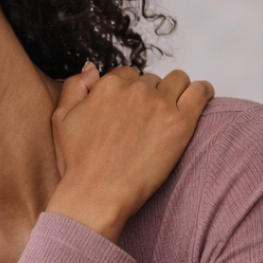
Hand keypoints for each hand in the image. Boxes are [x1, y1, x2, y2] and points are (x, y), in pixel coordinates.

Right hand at [46, 63, 213, 241]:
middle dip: (149, 96)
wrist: (96, 195)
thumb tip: (92, 68)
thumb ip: (75, 86)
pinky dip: (202, 92)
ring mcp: (160, 105)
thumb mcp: (61, 119)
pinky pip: (201, 91)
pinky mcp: (180, 123)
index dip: (128, 93)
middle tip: (144, 124)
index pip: (127, 75)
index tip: (128, 113)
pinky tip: (198, 100)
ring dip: (174, 92)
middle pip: (151, 80)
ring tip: (169, 114)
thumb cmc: (77, 164)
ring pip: (177, 81)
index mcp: (108, 85)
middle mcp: (135, 89)